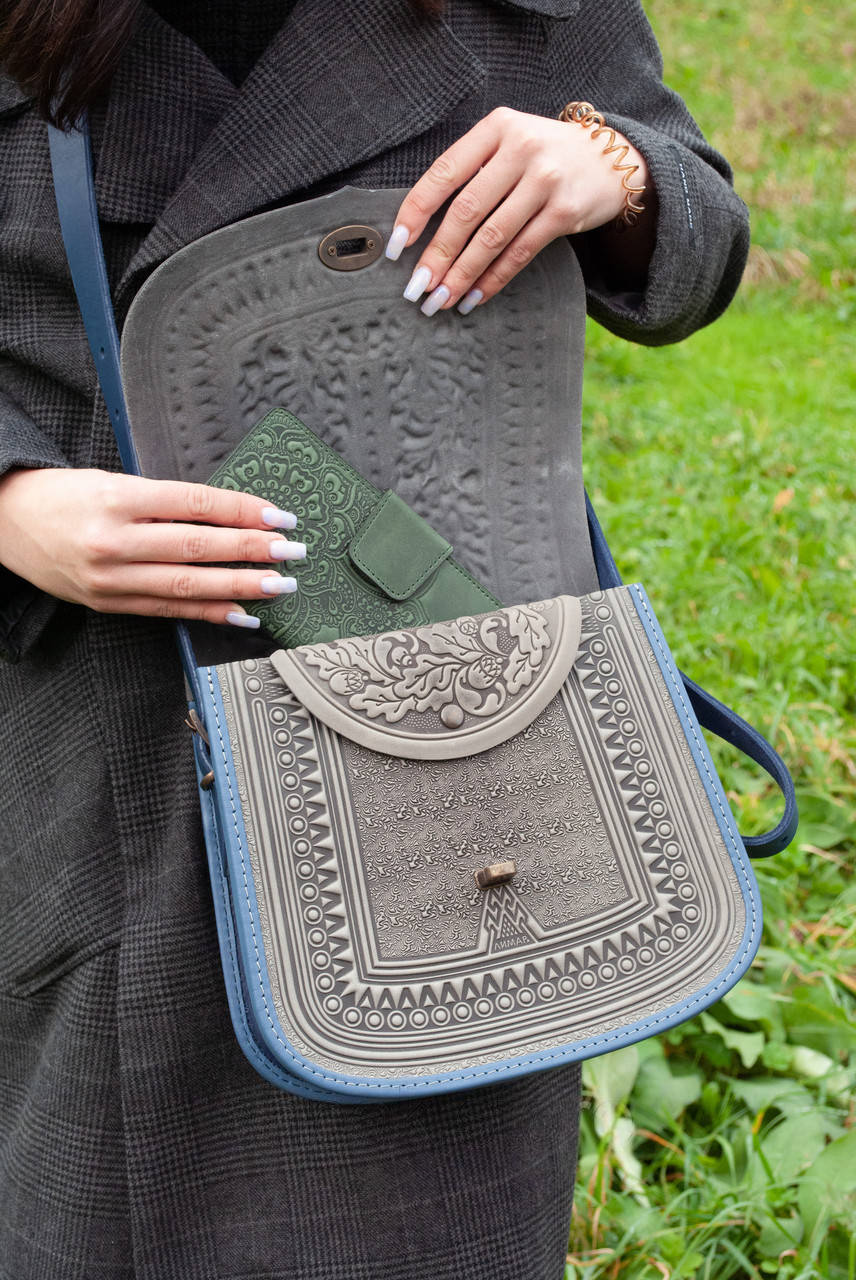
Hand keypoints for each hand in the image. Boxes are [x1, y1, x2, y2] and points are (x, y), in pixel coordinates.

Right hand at [0, 468, 306, 627]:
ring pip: (187, 585)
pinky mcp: (107, 603)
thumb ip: (164, 501)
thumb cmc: (64, 495)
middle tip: (293, 553)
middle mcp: (114, 539)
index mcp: (118, 497)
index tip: (280, 517)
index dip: (242, 511)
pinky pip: (167, 611)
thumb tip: (228, 516)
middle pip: (197, 546)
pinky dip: (209, 614)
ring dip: (240, 587)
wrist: (4, 521)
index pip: (195, 504)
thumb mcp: (112, 481)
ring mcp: (110, 577)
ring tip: (280, 586)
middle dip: (252, 551)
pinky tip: (242, 614)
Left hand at [386, 106, 649, 312]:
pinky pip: (520, 253)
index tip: (396, 246)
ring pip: (492, 238)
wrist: (611, 159)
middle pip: (466, 212)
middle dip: (437, 255)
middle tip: (417, 288)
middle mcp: (521, 149)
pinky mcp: (565, 211)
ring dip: (461, 275)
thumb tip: (422, 229)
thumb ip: (472, 170)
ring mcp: (546, 180)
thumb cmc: (544, 156)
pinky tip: (474, 297)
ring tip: (440, 300)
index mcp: (496, 128)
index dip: (415, 211)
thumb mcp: (508, 144)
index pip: (444, 173)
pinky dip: (493, 279)